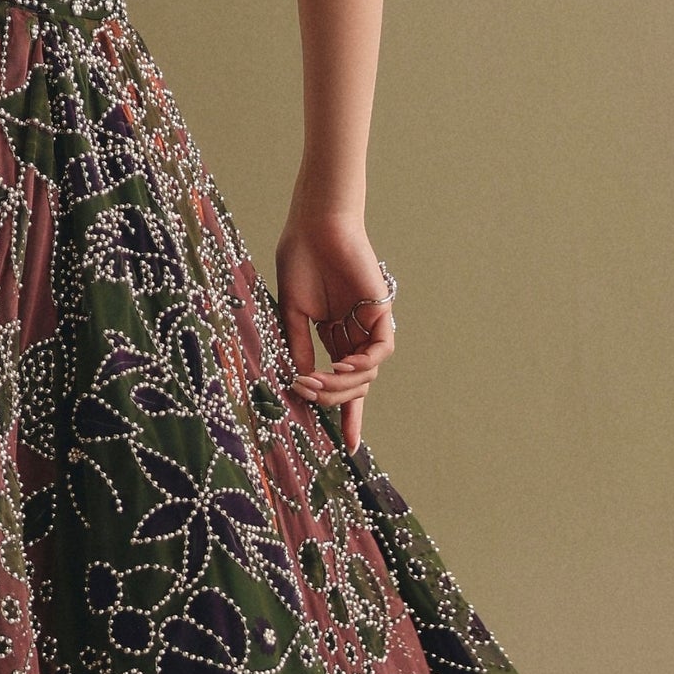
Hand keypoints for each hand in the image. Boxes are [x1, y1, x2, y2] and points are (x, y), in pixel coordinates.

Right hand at [275, 215, 396, 453]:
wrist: (313, 226)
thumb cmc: (300, 261)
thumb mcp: (293, 314)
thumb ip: (301, 349)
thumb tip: (302, 385)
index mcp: (332, 336)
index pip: (342, 383)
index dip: (345, 415)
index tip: (345, 447)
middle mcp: (353, 334)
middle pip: (354, 386)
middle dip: (331, 398)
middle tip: (307, 394)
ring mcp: (367, 324)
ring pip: (367, 374)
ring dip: (342, 385)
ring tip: (317, 381)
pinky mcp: (380, 311)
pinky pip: (380, 350)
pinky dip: (365, 364)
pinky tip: (343, 366)